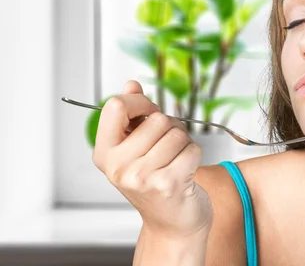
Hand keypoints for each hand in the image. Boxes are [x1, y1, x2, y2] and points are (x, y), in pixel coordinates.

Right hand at [92, 80, 212, 237]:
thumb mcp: (136, 149)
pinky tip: (186, 171)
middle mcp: (118, 166)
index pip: (116, 106)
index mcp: (106, 153)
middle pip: (156, 118)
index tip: (150, 113)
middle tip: (168, 148)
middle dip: (170, 128)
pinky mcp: (168, 184)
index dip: (141, 103)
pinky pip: (192, 149)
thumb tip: (132, 85)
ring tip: (176, 160)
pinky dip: (195, 155)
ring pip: (177, 133)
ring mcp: (142, 177)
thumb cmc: (156, 181)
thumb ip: (132, 115)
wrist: (172, 223)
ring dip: (184, 143)